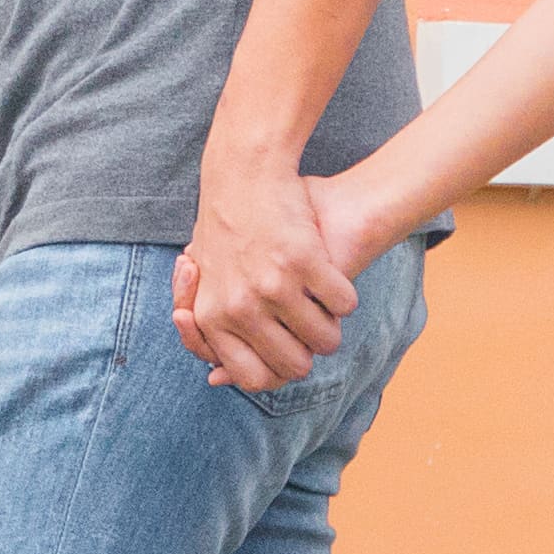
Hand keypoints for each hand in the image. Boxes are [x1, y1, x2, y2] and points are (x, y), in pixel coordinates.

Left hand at [175, 153, 358, 390]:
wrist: (243, 173)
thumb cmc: (226, 229)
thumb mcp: (207, 281)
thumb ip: (213, 333)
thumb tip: (216, 380)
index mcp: (214, 315)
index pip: (253, 377)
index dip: (277, 374)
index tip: (286, 356)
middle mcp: (241, 305)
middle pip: (295, 365)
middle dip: (310, 355)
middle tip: (313, 335)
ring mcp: (273, 284)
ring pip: (326, 339)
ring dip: (333, 329)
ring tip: (328, 313)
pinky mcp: (304, 259)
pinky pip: (343, 303)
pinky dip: (346, 298)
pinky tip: (337, 284)